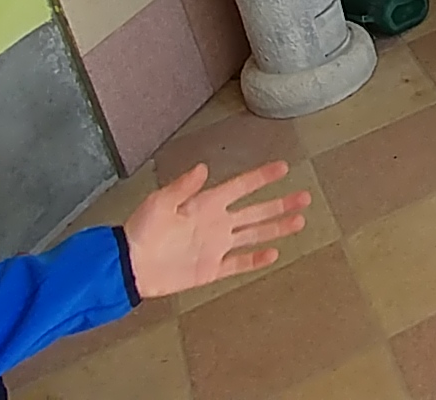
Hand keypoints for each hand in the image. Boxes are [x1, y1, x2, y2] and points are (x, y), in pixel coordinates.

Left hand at [124, 160, 311, 299]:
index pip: (240, 187)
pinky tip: (273, 253)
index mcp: (206, 203)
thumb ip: (184, 187)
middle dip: (280, 204)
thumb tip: (204, 168)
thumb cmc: (142, 230)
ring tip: (299, 221)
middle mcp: (216, 222)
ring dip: (276, 228)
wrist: (130, 265)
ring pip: (254, 234)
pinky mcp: (211, 268)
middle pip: (256, 211)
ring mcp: (216, 246)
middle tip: (305, 197)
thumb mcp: (160, 202)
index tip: (283, 169)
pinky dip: (256, 259)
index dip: (261, 178)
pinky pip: (238, 262)